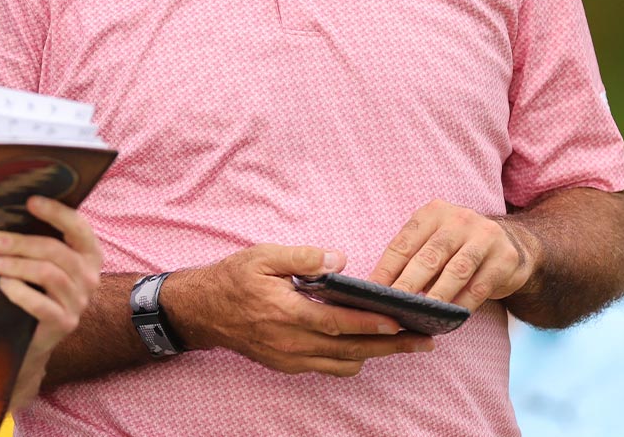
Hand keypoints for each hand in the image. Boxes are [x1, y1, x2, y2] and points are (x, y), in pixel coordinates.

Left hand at [0, 196, 102, 409]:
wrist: (34, 337)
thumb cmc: (37, 287)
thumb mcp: (43, 260)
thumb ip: (37, 238)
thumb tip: (5, 209)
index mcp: (89, 254)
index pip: (79, 227)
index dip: (56, 213)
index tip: (30, 202)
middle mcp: (90, 276)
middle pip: (55, 251)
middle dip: (19, 243)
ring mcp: (80, 302)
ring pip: (47, 274)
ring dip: (14, 264)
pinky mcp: (65, 323)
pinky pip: (41, 304)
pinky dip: (19, 291)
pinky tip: (3, 284)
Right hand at [163, 244, 434, 376]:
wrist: (200, 311)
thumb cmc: (233, 278)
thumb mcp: (262, 256)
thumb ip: (301, 256)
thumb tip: (338, 260)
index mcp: (286, 313)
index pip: (338, 324)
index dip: (371, 325)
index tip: (401, 322)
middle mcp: (290, 342)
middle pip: (350, 350)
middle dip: (390, 347)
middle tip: (423, 341)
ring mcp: (289, 358)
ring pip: (342, 364)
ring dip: (373, 354)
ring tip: (402, 343)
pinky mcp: (286, 365)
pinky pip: (326, 367)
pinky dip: (349, 358)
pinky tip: (364, 344)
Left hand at [367, 199, 538, 310]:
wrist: (512, 245)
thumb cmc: (459, 249)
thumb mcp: (434, 243)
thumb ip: (411, 259)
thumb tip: (379, 289)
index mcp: (433, 213)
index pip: (403, 243)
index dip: (386, 269)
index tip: (371, 292)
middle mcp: (459, 219)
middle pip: (428, 257)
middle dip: (408, 285)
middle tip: (392, 308)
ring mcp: (485, 236)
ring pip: (455, 272)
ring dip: (436, 297)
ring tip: (421, 317)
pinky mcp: (505, 258)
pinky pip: (479, 287)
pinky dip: (463, 305)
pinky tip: (450, 320)